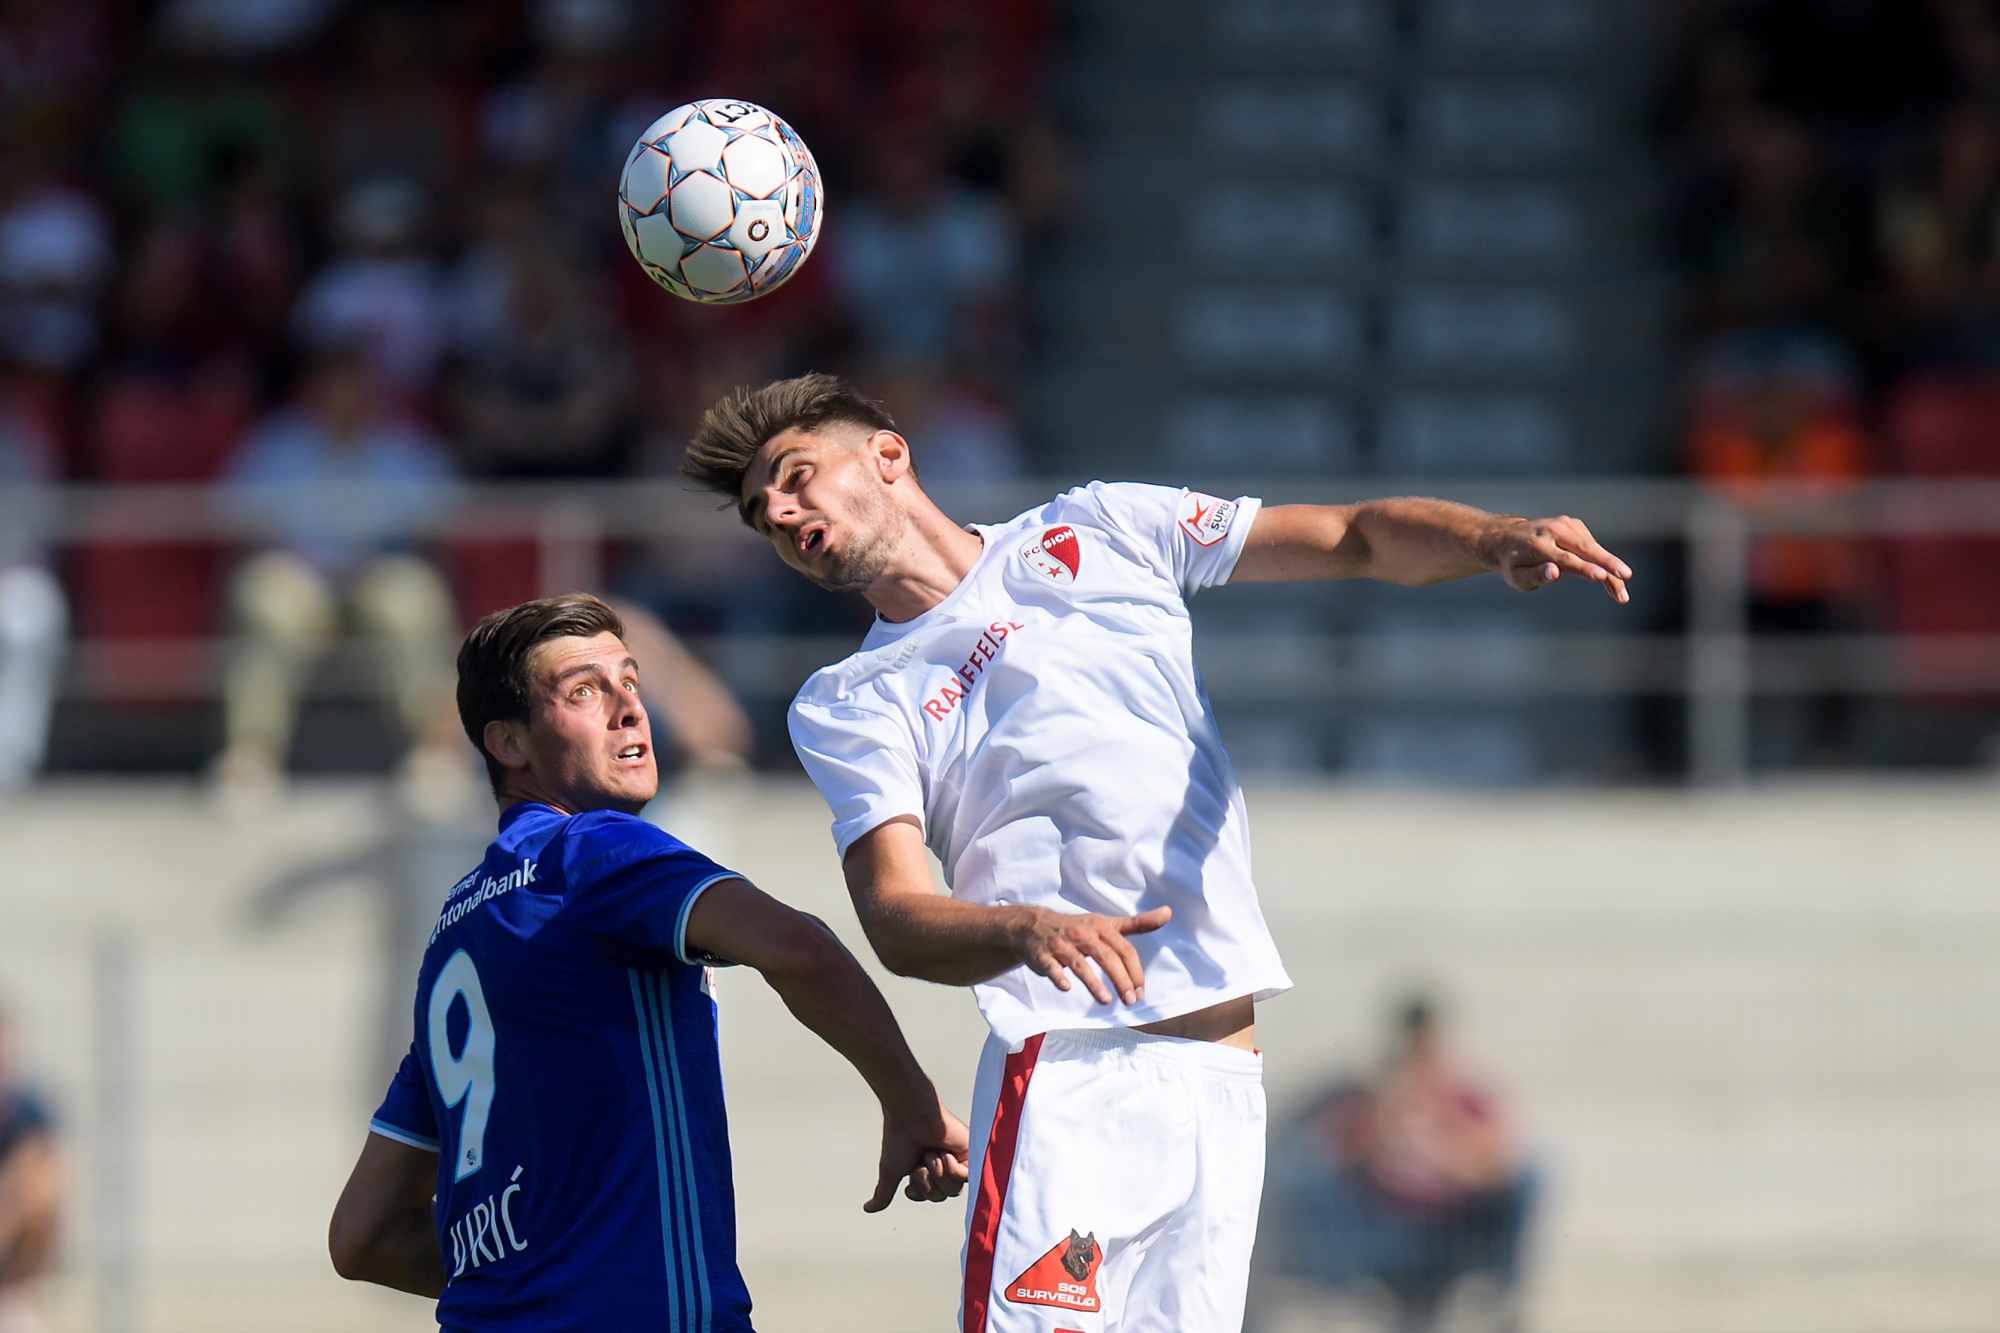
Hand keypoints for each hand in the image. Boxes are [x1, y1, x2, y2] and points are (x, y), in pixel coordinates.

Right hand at [865, 1096, 970, 1212]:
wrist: (911, 1115)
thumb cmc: (899, 1138)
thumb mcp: (891, 1172)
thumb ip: (883, 1194)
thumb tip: (868, 1209)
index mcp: (927, 1171)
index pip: (929, 1197)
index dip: (919, 1189)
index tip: (911, 1169)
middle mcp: (943, 1166)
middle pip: (942, 1196)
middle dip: (927, 1180)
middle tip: (921, 1160)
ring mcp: (957, 1159)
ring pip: (955, 1190)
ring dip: (938, 1171)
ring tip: (932, 1153)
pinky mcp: (970, 1152)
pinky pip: (967, 1178)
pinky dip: (952, 1168)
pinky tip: (945, 1152)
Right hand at [1016, 905, 1171, 1005]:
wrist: (1034, 926)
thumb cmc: (1077, 928)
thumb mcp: (1106, 924)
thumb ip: (1137, 923)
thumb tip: (1168, 913)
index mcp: (1100, 927)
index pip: (1124, 949)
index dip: (1135, 971)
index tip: (1141, 991)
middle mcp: (1082, 934)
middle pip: (1107, 958)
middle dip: (1121, 980)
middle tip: (1131, 1001)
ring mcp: (1061, 945)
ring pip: (1080, 964)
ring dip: (1094, 983)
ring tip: (1106, 1001)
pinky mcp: (1043, 956)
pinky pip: (1051, 967)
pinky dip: (1058, 977)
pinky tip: (1067, 988)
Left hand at [1484, 515, 1630, 602]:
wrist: (1507, 537)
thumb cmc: (1513, 564)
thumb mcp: (1516, 577)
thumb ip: (1535, 576)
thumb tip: (1555, 573)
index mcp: (1538, 546)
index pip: (1565, 559)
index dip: (1584, 569)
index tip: (1601, 576)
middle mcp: (1553, 530)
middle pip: (1585, 548)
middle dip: (1608, 562)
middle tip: (1626, 576)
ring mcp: (1565, 524)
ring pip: (1593, 547)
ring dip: (1611, 568)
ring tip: (1621, 595)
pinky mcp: (1573, 524)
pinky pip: (1591, 545)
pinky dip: (1603, 561)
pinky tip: (1607, 577)